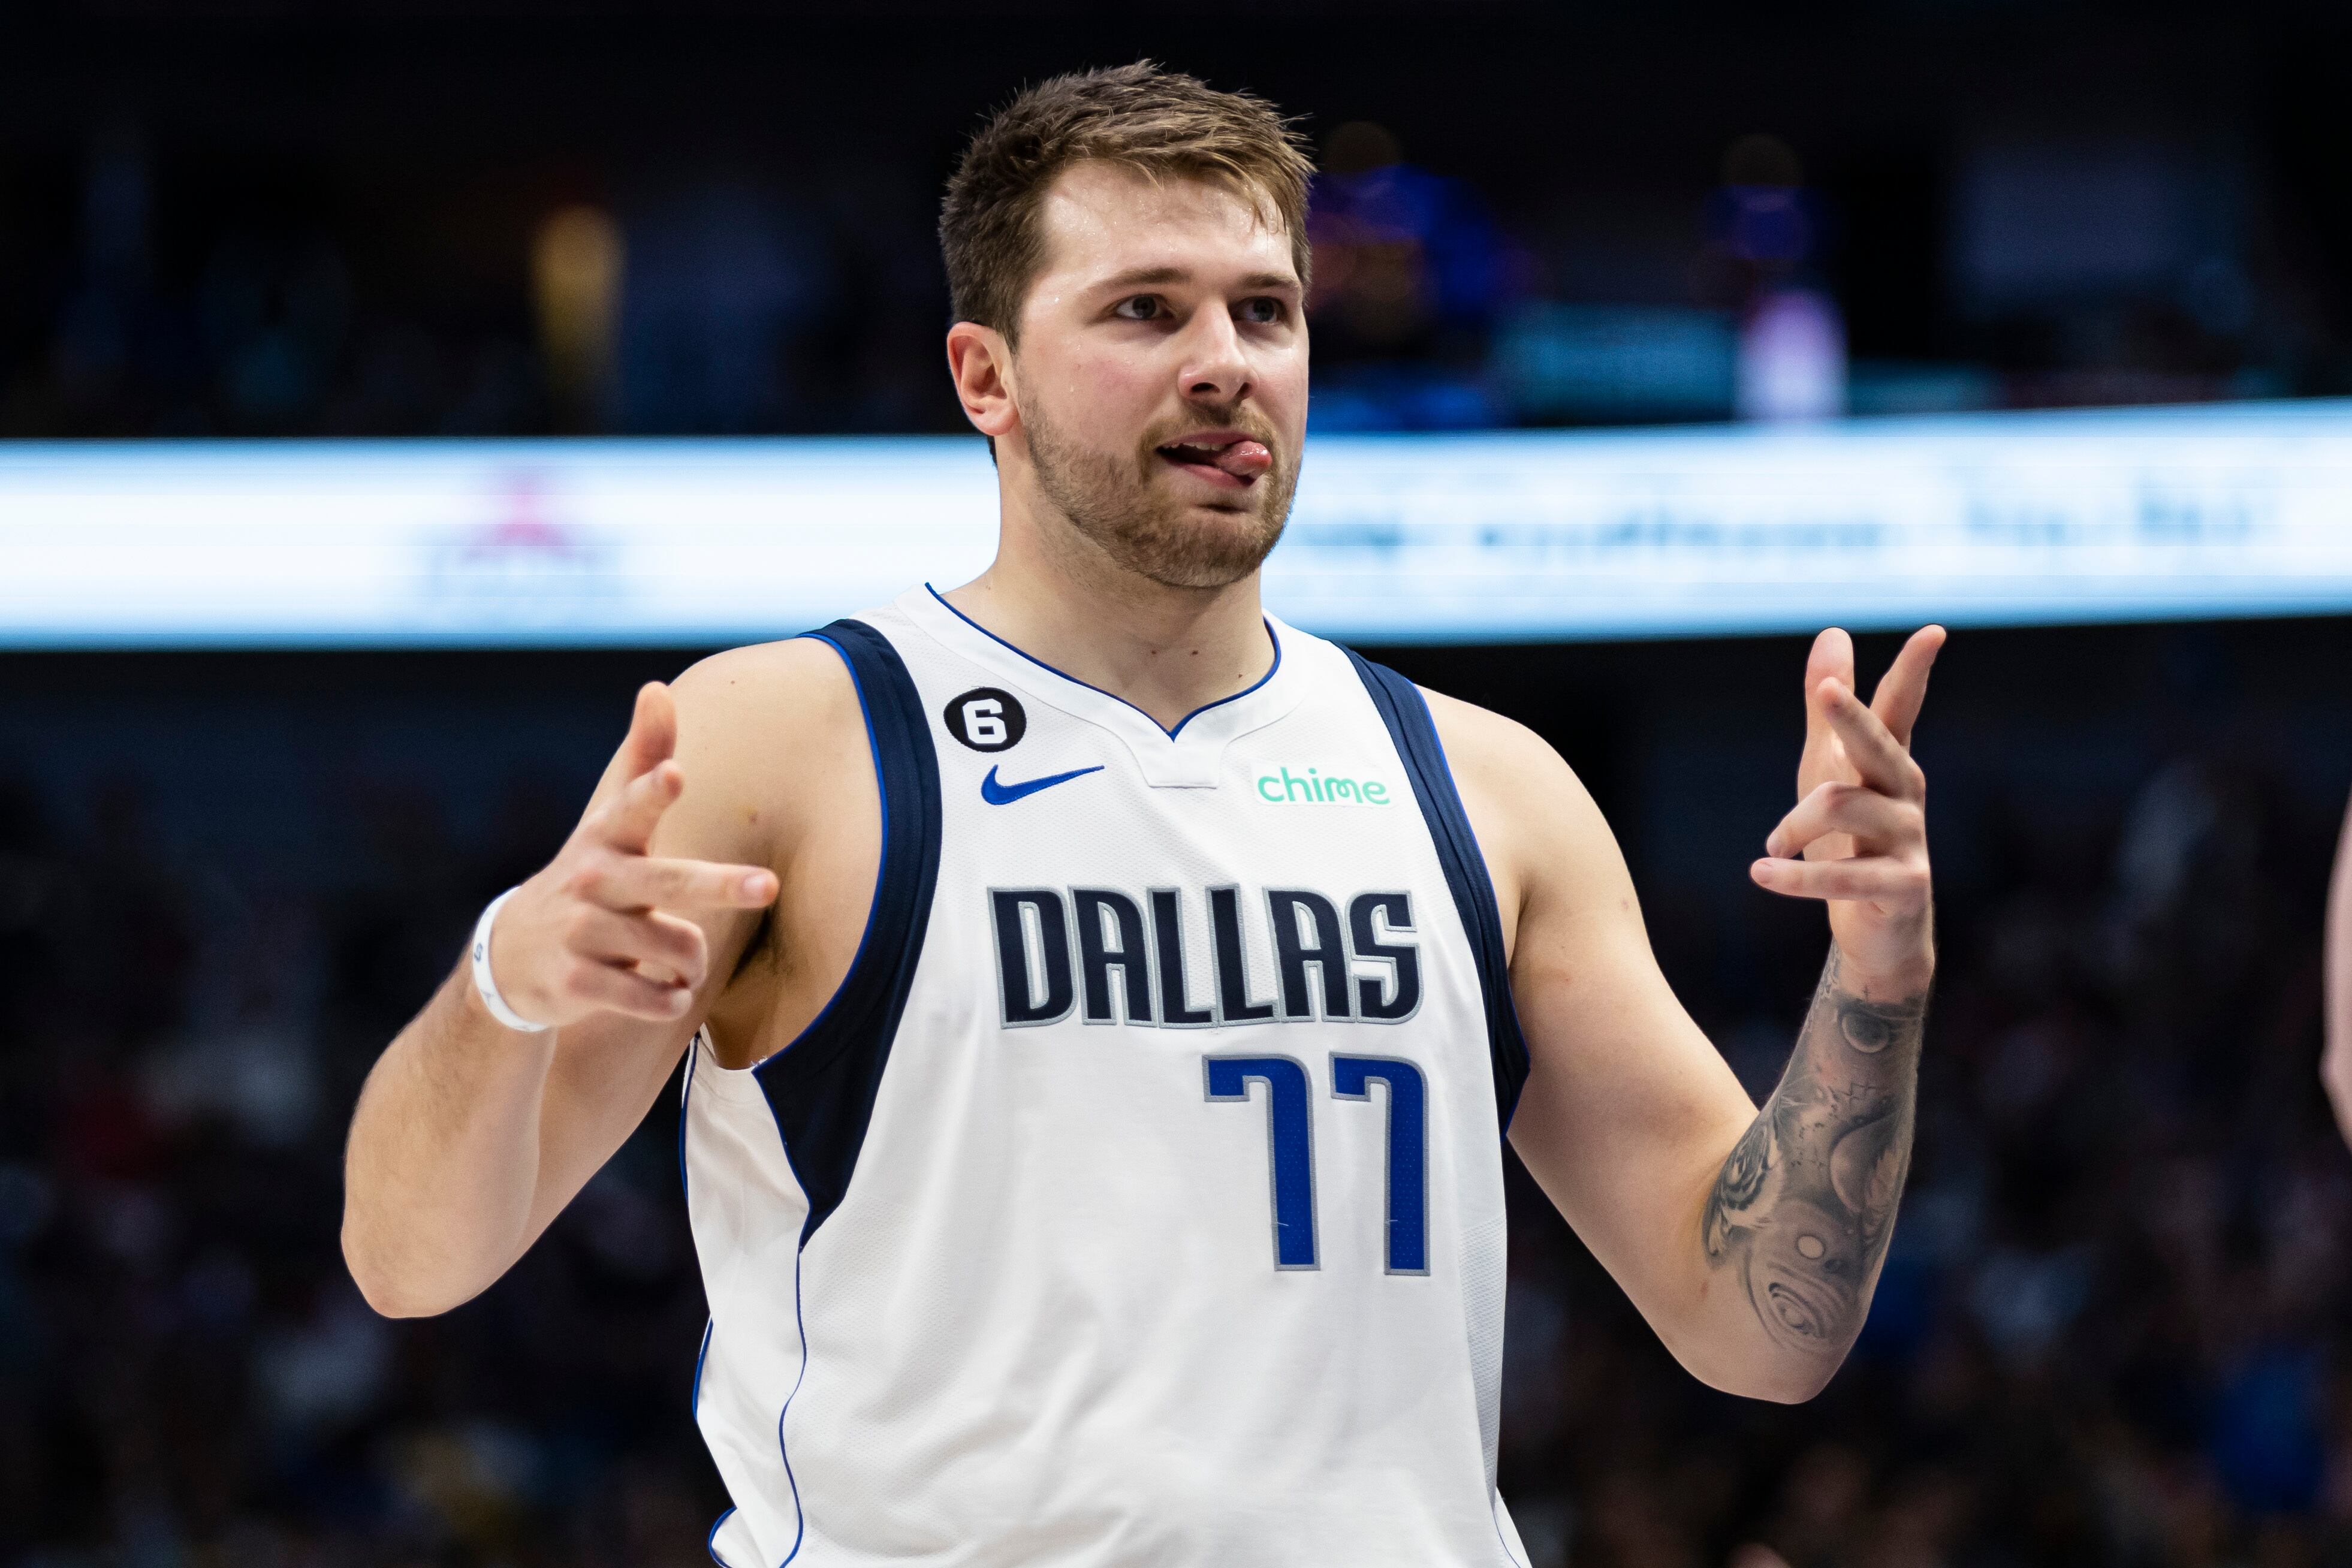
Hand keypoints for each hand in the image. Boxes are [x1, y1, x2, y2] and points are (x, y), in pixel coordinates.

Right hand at [484, 682, 777, 1029]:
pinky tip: (666, 995)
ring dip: (692, 965)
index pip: (631, 809)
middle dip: (719, 883)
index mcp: (605, 837)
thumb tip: (658, 689)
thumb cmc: (588, 879)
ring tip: (681, 967)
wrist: (510, 959)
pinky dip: (670, 1000)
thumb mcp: (609, 822)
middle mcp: (591, 880)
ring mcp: (579, 932)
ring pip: (673, 948)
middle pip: (667, 883)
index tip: (673, 775)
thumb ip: (642, 760)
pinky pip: (649, 996)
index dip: (652, 792)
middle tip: (768, 885)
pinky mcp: (575, 982)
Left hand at [1751, 626, 1945, 990]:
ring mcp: (1910, 841)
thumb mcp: (1829, 768)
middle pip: (1877, 746)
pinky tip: (1759, 874)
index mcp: (1889, 764)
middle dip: (1850, 718)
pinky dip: (1795, 877)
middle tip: (1827, 693)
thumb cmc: (1851, 842)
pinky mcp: (1905, 887)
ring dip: (1792, 826)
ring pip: (1841, 807)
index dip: (1914, 671)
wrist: (1878, 932)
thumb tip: (1833, 633)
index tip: (1933, 632)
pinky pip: (1844, 875)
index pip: (1901, 708)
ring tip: (1772, 847)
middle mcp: (1906, 795)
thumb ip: (1826, 709)